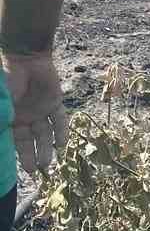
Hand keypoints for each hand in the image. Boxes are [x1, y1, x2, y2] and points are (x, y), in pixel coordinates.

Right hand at [2, 51, 67, 175]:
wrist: (25, 58)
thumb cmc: (8, 80)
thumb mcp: (2, 104)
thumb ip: (3, 121)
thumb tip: (4, 138)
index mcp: (10, 118)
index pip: (15, 141)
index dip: (19, 155)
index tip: (23, 171)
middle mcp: (25, 116)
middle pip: (30, 140)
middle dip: (33, 156)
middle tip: (37, 172)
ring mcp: (40, 109)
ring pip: (45, 133)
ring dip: (47, 148)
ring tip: (48, 163)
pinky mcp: (54, 101)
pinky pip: (60, 119)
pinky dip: (62, 131)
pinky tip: (62, 144)